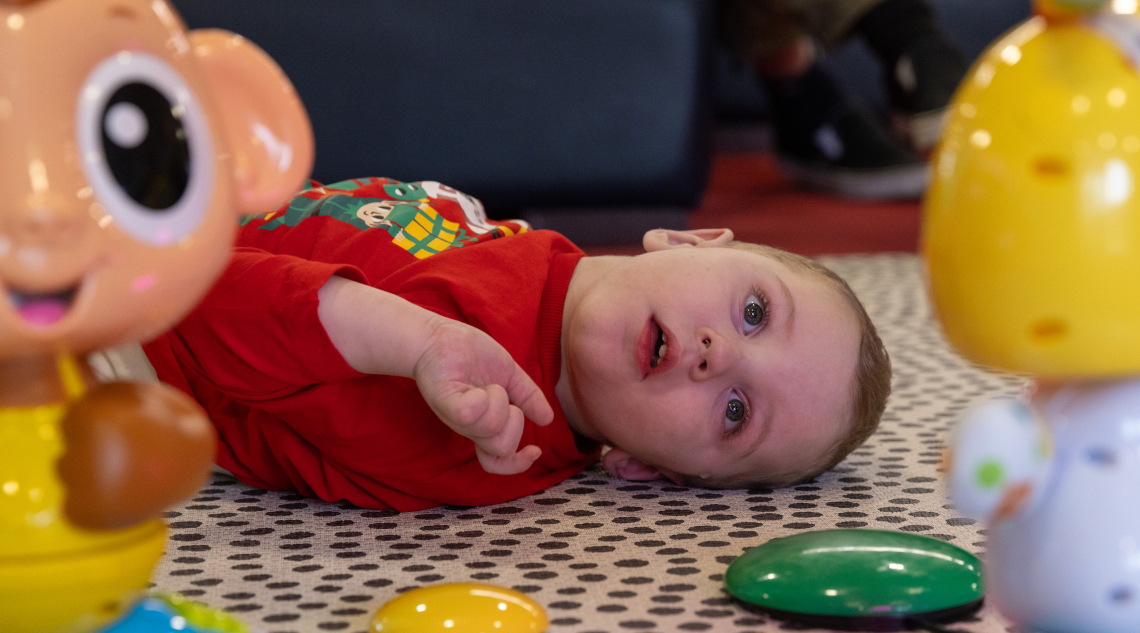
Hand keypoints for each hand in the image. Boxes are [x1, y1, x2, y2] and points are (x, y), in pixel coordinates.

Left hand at [413, 317, 553, 474]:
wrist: (438, 335)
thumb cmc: (469, 353)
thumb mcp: (507, 374)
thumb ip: (527, 396)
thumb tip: (548, 419)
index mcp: (484, 424)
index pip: (499, 461)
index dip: (520, 464)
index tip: (535, 449)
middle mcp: (469, 426)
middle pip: (501, 449)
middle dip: (514, 424)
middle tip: (504, 398)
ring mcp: (456, 415)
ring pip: (490, 431)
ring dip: (500, 404)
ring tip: (488, 386)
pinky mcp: (444, 400)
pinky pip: (468, 415)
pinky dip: (481, 402)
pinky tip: (478, 388)